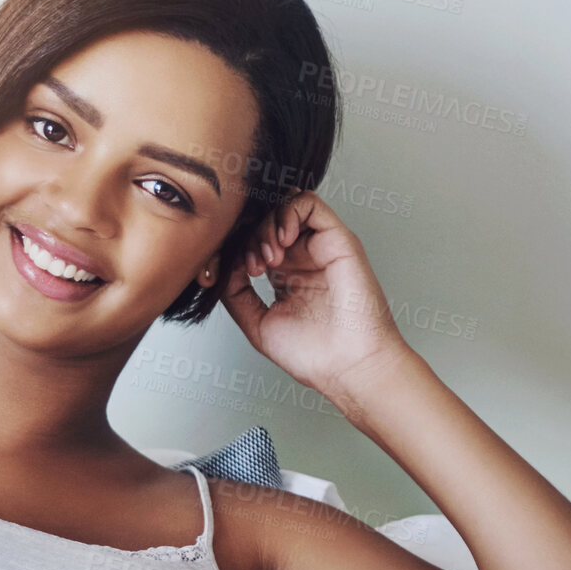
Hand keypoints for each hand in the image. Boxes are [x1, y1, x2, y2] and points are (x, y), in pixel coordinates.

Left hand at [219, 190, 409, 400]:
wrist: (348, 366)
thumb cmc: (314, 355)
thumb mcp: (257, 323)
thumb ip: (236, 294)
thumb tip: (222, 265)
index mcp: (286, 277)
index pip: (252, 243)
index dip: (235, 250)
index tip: (230, 273)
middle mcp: (303, 259)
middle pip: (265, 223)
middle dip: (249, 239)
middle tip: (253, 269)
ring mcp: (319, 247)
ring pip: (284, 208)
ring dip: (267, 226)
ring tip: (269, 259)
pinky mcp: (338, 239)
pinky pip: (309, 203)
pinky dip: (288, 212)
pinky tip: (283, 240)